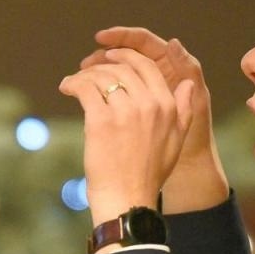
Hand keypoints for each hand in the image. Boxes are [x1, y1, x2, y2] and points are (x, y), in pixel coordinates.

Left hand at [85, 29, 228, 214]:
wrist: (127, 198)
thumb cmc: (149, 173)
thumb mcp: (176, 140)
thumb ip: (184, 110)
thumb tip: (187, 84)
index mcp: (166, 105)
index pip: (146, 66)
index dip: (126, 55)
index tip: (110, 55)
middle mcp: (148, 104)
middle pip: (122, 68)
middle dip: (102, 63)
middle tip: (87, 67)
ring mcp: (124, 111)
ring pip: (102, 76)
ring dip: (84, 74)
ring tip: (73, 81)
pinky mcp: (100, 121)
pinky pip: (85, 89)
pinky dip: (73, 84)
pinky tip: (66, 87)